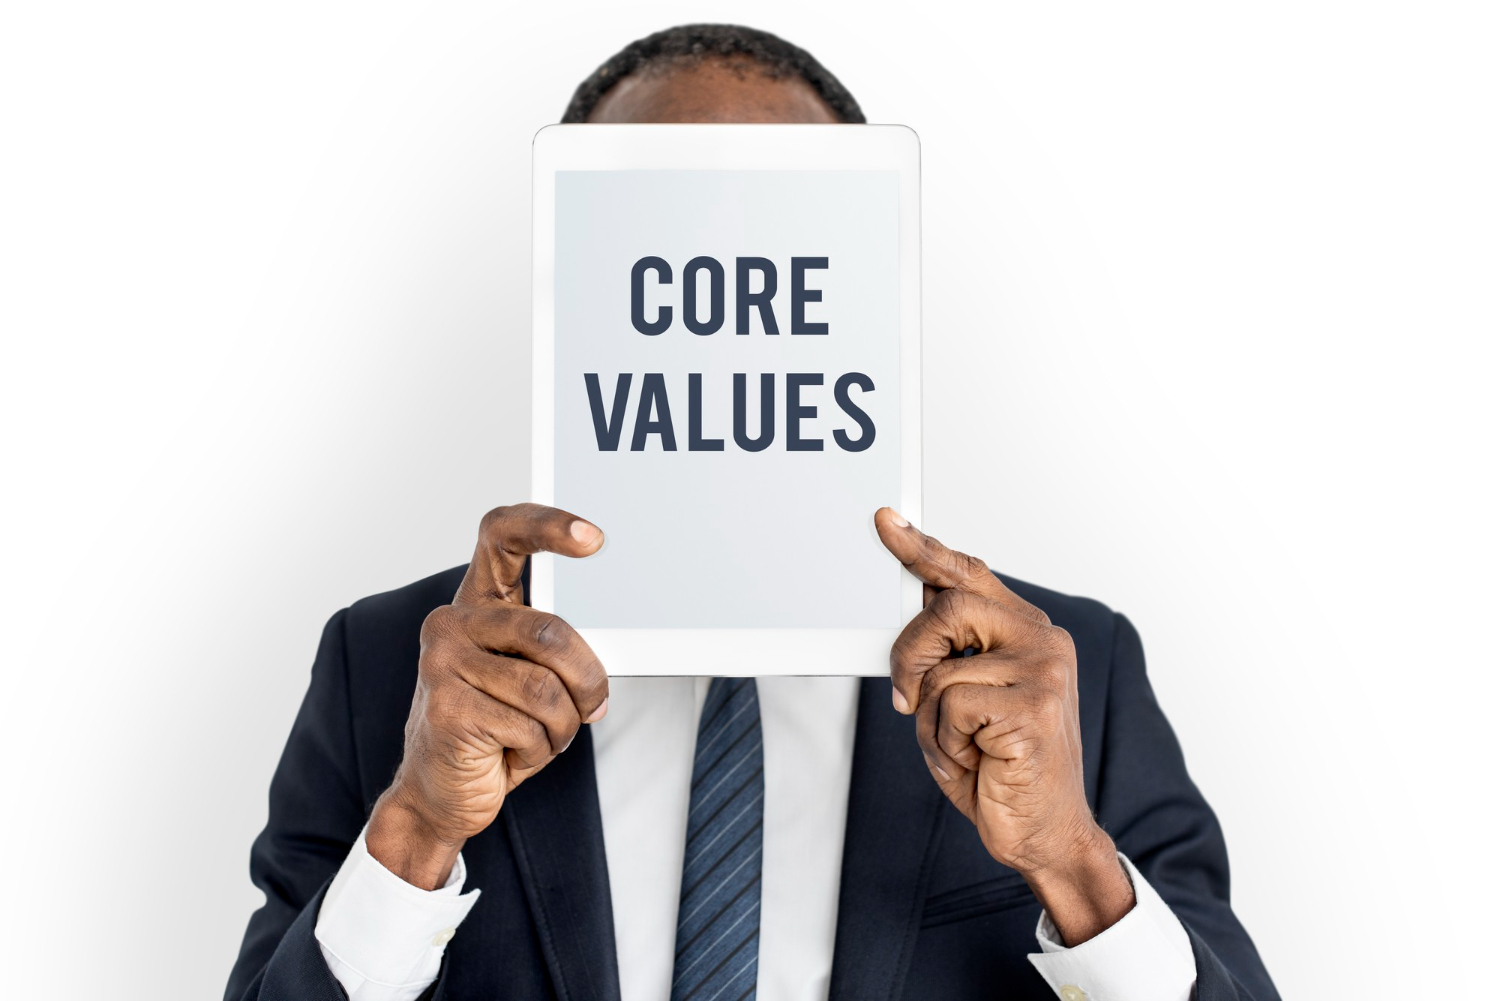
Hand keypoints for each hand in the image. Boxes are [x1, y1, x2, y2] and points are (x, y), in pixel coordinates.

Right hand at [366, 503, 608, 888]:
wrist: (439, 792)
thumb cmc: (496, 728)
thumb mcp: (528, 675)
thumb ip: (553, 647)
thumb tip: (610, 645)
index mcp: (476, 603)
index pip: (503, 535)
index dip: (549, 526)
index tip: (595, 539)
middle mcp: (450, 623)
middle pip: (550, 631)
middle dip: (587, 679)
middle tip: (592, 706)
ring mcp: (441, 664)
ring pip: (546, 689)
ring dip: (561, 726)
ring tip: (540, 738)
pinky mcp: (446, 709)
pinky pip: (528, 727)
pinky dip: (537, 752)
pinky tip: (510, 757)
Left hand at [874, 507, 1133, 944]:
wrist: (1043, 832)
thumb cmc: (998, 765)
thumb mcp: (960, 698)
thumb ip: (944, 653)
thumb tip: (906, 609)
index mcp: (1025, 632)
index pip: (968, 575)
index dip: (922, 548)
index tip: (885, 522)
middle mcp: (1043, 641)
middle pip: (947, 607)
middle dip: (909, 652)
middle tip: (906, 695)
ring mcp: (1044, 672)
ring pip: (942, 668)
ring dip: (930, 718)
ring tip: (962, 744)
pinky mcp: (1034, 708)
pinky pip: (950, 706)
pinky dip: (946, 742)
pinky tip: (977, 760)